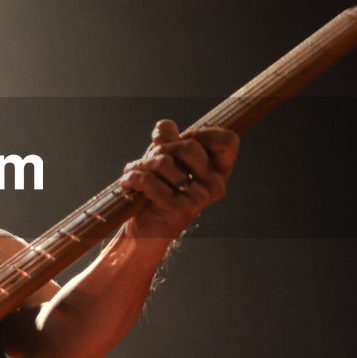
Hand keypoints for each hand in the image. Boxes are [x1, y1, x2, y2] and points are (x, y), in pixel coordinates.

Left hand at [120, 119, 238, 241]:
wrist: (145, 228)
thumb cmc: (157, 189)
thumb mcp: (165, 156)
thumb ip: (169, 137)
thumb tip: (165, 129)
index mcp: (218, 170)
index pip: (227, 140)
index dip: (201, 134)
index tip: (181, 141)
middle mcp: (214, 185)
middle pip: (190, 146)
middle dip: (162, 148)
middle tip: (150, 160)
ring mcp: (198, 198)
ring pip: (164, 162)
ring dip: (142, 165)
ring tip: (135, 174)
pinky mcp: (178, 209)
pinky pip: (148, 180)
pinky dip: (132, 177)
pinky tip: (128, 183)